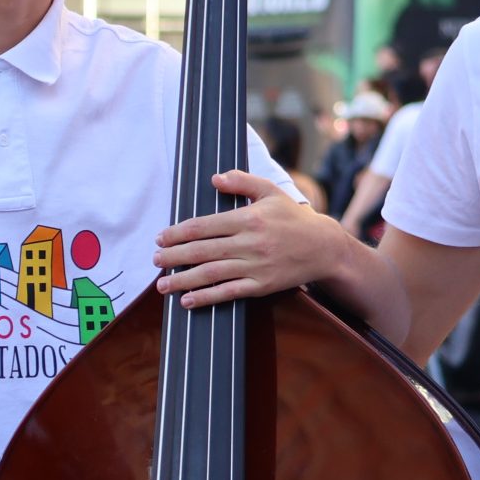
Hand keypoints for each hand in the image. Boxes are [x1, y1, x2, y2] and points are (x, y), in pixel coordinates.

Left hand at [154, 170, 341, 308]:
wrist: (324, 247)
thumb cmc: (293, 217)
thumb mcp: (270, 191)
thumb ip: (241, 182)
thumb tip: (215, 178)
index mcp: (248, 218)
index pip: (204, 226)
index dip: (178, 233)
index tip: (160, 238)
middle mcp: (249, 243)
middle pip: (202, 251)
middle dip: (173, 256)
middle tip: (155, 260)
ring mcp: (255, 266)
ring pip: (211, 274)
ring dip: (183, 280)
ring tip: (162, 285)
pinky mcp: (262, 285)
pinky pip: (229, 292)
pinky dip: (207, 298)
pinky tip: (188, 300)